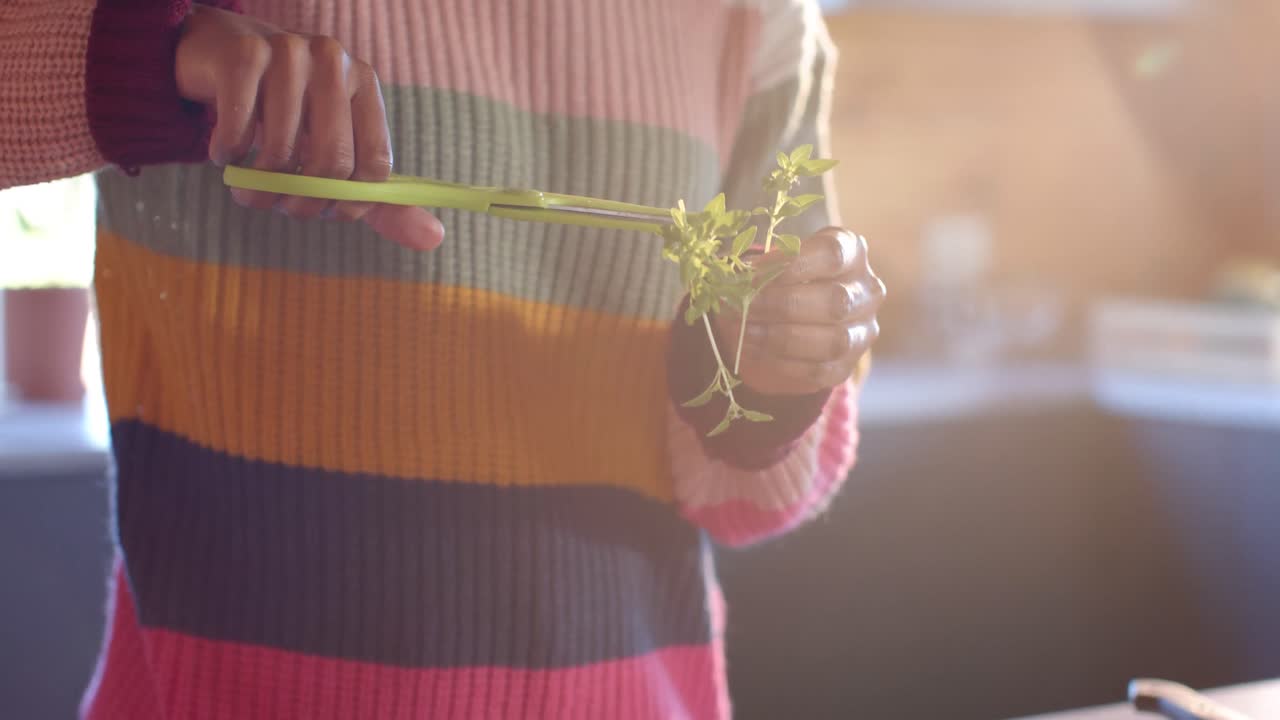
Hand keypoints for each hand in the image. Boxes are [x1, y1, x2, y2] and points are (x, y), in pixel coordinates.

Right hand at [174, 6, 442, 249]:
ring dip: (258, 186)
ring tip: (248, 189)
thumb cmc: (290, 116)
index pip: (375, 165)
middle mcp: (335, 63)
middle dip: (301, 202)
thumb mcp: (338, 153)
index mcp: (365, 86)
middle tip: (279, 207)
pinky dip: (227, 153)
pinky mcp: (244, 54)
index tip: (322, 211)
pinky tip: (224, 154)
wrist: (223, 57)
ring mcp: (289, 52)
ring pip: (281, 149)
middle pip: (332, 162)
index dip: (348, 203)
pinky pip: (240, 126)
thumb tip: (435, 240)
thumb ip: (381, 200)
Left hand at [714, 227, 884, 395]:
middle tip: (741, 305)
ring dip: (780, 338)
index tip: (751, 272)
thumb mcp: (777, 260)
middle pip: (835, 301)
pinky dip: (782, 362)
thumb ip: (762, 267)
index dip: (791, 264)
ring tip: (742, 331)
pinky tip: (752, 350)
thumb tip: (734, 280)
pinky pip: (819, 370)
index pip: (833, 254)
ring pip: (832, 341)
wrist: (800, 312)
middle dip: (781, 305)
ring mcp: (862, 332)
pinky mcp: (847, 365)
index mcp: (853, 252)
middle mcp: (867, 292)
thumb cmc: (785, 276)